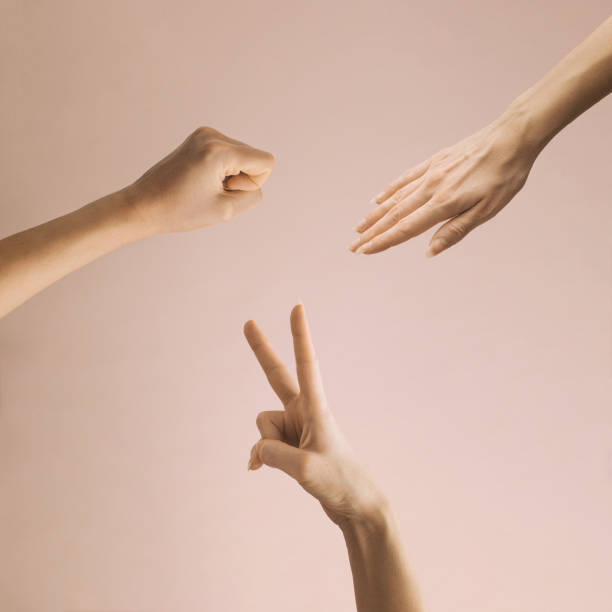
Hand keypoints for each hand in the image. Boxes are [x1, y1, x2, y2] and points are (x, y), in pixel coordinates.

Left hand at [127, 126, 274, 234]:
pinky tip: (201, 179)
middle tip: (211, 190)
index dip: (252, 184)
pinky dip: (222, 169)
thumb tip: (255, 177)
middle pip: (255, 157)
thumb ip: (253, 194)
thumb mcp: (227, 211)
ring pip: (243, 156)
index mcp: (219, 150)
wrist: (144, 205)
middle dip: (241, 178)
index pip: (266, 162)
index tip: (224, 190)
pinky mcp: (199, 138)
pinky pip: (229, 154)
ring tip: (204, 185)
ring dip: (231, 175)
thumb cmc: (181, 211)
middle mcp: (213, 135)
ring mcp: (204, 133)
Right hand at [244, 304, 385, 526]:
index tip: (297, 308)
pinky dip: (261, 455)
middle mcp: (305, 411)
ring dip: (269, 448)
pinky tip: (258, 468)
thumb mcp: (303, 469)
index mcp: (316, 408)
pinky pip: (265, 444)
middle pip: (276, 376)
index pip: (306, 364)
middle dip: (261, 350)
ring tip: (293, 465)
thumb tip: (256, 451)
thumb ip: (273, 452)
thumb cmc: (340, 483)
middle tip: (247, 323)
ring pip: (264, 427)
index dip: (299, 335)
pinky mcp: (292, 445)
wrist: (357, 507)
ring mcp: (297, 427)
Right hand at [349, 117, 537, 256]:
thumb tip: (430, 251)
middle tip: (353, 246)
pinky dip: (389, 191)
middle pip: (394, 215)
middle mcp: (431, 188)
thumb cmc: (505, 176)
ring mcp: (430, 173)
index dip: (384, 241)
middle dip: (372, 233)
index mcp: (444, 203)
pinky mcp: (434, 162)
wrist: (513, 137)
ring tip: (359, 227)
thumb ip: (455, 231)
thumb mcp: (487, 210)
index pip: (406, 228)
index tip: (365, 251)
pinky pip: (405, 179)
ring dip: (375, 215)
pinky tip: (377, 199)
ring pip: (395, 198)